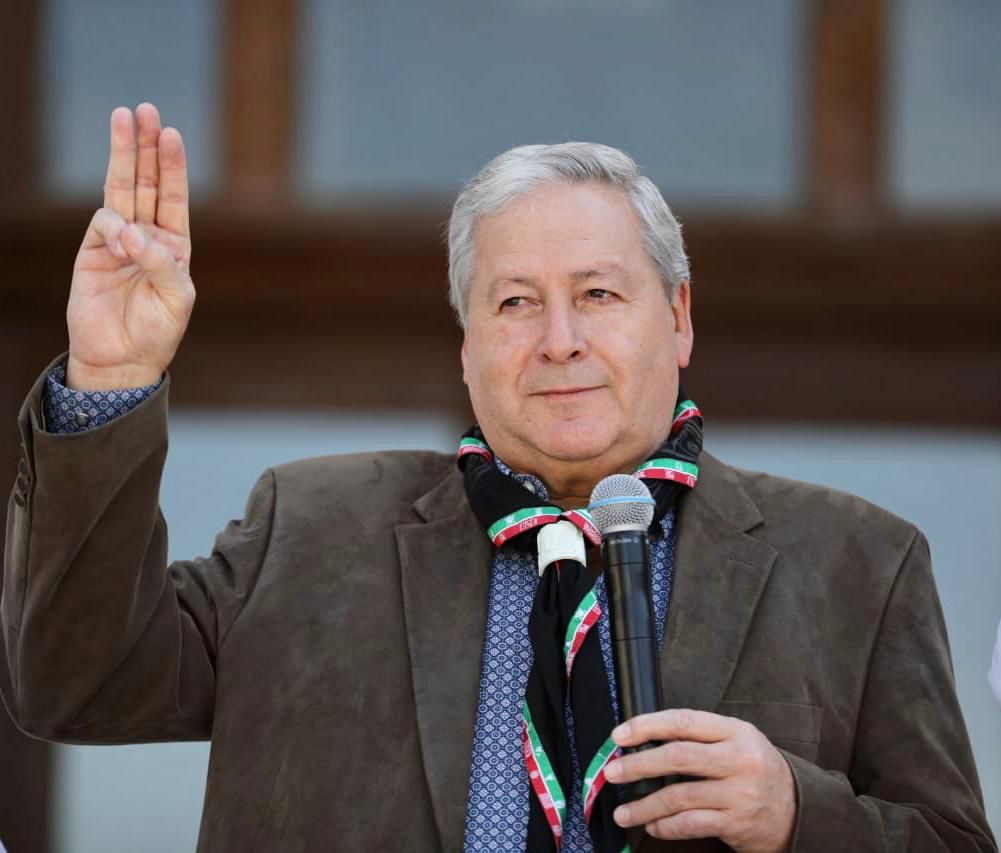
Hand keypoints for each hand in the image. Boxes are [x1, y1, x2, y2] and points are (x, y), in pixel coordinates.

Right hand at [66, 103, 194, 389]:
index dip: (172, 165)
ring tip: (124, 118)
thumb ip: (161, 263)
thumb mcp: (176, 298)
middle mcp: (148, 237)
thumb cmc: (157, 331)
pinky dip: (114, 226)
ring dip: (123, 155)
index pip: (173, 196)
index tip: (170, 134)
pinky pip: (103, 223)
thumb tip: (132, 231)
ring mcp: (118, 241)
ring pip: (120, 189)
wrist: (120, 359)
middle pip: (145, 182)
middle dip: (145, 146)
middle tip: (143, 109)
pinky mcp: (92, 250)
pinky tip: (123, 242)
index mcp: (175, 245)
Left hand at [604, 708, 795, 851]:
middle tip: (613, 772)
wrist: (800, 811)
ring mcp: (739, 793)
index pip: (683, 721)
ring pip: (680, 796)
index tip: (620, 735)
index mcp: (735, 731)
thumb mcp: (738, 742)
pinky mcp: (736, 823)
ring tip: (624, 810)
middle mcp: (739, 759)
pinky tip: (653, 825)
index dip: (647, 726)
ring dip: (645, 805)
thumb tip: (646, 742)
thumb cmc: (757, 771)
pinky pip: (690, 824)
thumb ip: (700, 738)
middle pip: (678, 757)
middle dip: (639, 764)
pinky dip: (665, 826)